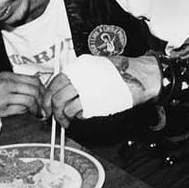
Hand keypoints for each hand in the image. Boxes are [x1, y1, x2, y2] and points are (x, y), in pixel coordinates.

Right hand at [0, 74, 43, 117]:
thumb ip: (14, 83)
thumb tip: (32, 89)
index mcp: (7, 76)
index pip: (33, 80)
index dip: (42, 89)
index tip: (45, 96)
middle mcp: (7, 84)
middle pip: (34, 89)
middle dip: (43, 99)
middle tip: (45, 106)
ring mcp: (4, 96)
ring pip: (29, 99)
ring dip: (37, 107)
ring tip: (38, 112)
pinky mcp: (1, 108)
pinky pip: (20, 109)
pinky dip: (27, 112)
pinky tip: (28, 114)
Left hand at [41, 54, 161, 126]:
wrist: (140, 77)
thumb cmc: (122, 72)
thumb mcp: (96, 66)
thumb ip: (80, 75)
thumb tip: (66, 89)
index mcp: (79, 66)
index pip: (54, 82)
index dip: (48, 96)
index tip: (48, 104)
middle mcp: (79, 76)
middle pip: (54, 95)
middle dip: (51, 109)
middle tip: (54, 116)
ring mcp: (85, 89)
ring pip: (62, 106)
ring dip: (62, 117)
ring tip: (67, 121)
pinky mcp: (93, 102)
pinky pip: (75, 113)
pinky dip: (74, 118)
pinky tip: (79, 119)